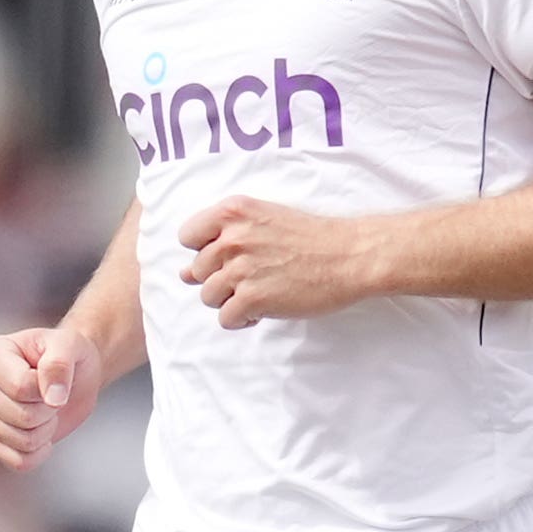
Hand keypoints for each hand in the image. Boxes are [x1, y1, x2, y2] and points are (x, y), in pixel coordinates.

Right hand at [0, 324, 107, 471]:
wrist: (73, 376)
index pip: (20, 387)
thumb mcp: (70, 345)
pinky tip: (42, 432)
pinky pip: (19, 462)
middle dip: (49, 409)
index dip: (49, 388)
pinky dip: (40, 452)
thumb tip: (52, 397)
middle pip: (22, 417)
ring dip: (47, 429)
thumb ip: (59, 364)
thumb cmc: (67, 355)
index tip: (53, 376)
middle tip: (51, 394)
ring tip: (45, 409)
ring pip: (23, 441)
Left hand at [181, 196, 381, 326]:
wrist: (349, 256)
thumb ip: (222, 238)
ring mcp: (240, 269)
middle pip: (197, 271)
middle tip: (254, 277)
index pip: (187, 236)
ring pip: (208, 297)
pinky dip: (242, 319)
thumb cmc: (312, 238)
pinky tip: (264, 309)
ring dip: (231, 300)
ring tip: (260, 293)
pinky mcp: (252, 298)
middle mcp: (231, 238)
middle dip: (220, 279)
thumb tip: (183, 273)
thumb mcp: (264, 219)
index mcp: (232, 212)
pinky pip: (226, 318)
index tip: (230, 257)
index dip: (205, 251)